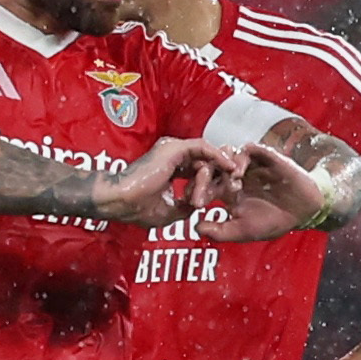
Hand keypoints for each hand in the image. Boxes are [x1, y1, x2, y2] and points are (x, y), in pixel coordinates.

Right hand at [98, 137, 240, 226]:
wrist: (122, 200)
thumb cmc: (138, 208)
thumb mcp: (170, 211)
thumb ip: (186, 206)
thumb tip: (201, 207)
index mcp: (169, 169)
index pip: (197, 170)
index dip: (213, 181)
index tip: (228, 190)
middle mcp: (171, 156)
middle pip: (204, 159)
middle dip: (223, 169)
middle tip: (239, 179)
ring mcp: (172, 150)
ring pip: (205, 154)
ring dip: (223, 164)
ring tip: (237, 175)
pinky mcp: (175, 148)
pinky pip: (203, 148)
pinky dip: (217, 157)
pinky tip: (229, 166)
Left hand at [196, 142, 326, 242]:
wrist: (303, 211)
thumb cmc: (273, 221)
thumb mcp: (243, 230)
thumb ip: (220, 231)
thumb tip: (196, 228)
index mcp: (226, 190)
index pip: (203, 184)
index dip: (196, 192)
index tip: (194, 204)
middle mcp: (234, 174)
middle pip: (210, 165)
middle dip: (203, 177)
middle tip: (202, 191)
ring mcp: (249, 164)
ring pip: (225, 153)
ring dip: (221, 166)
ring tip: (224, 183)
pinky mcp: (264, 157)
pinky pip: (247, 149)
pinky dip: (240, 159)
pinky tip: (239, 174)